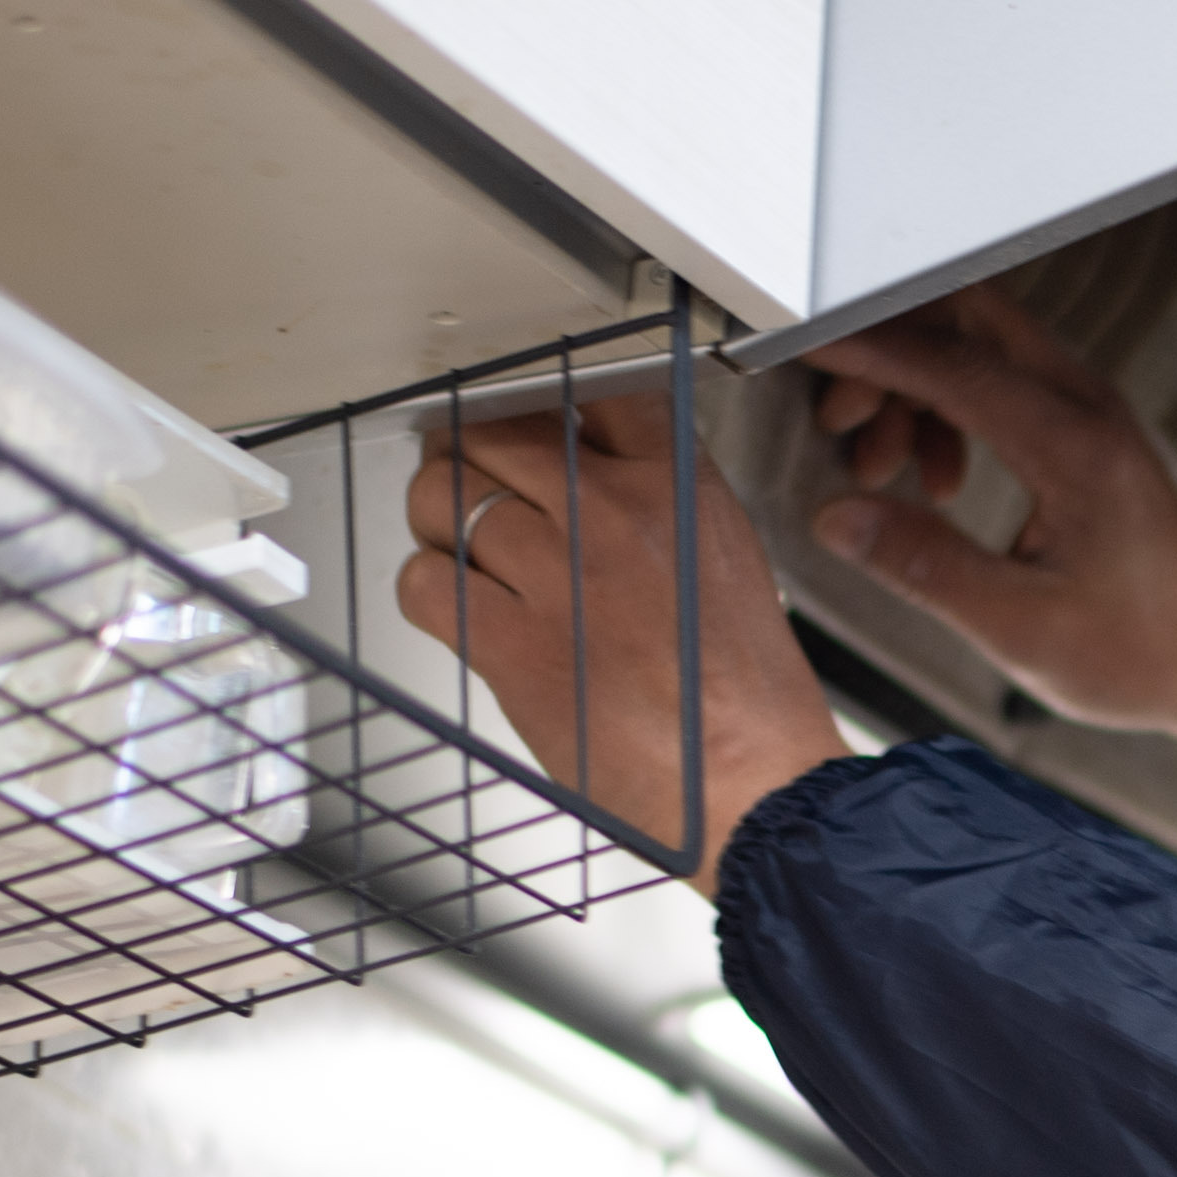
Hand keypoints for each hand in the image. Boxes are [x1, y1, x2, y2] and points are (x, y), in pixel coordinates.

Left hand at [395, 401, 846, 889]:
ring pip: (443, 499)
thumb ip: (658, 502)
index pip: (583, 391)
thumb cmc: (747, 697)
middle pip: (492, 432)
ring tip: (461, 552)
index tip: (526, 425)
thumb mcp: (725, 559)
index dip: (540, 405)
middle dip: (467, 454)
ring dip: (439, 524)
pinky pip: (425, 583)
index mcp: (676, 485)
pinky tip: (461, 611)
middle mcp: (613, 514)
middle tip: (466, 479)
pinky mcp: (512, 643)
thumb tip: (586, 475)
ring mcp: (557, 575)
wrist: (751, 785)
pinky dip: (428, 592)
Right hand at [801, 283, 1176, 795]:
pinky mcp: (1085, 433)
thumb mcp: (1022, 629)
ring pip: (979, 348)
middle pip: (967, 321)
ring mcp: (1090, 413)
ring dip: (916, 389)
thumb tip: (839, 519)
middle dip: (889, 356)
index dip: (868, 351)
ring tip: (881, 470)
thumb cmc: (1143, 653)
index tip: (800, 348)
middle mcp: (1088, 409)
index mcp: (1075, 447)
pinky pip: (999, 384)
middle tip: (842, 423)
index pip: (953, 364)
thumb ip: (926, 568)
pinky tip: (934, 484)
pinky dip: (950, 413)